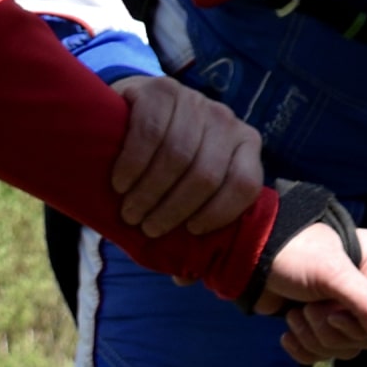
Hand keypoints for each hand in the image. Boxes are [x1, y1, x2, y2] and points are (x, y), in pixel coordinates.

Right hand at [107, 73, 262, 237]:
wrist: (134, 109)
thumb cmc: (166, 162)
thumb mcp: (188, 186)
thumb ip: (194, 222)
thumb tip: (184, 276)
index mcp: (246, 145)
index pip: (244, 185)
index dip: (218, 214)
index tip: (189, 232)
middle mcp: (226, 120)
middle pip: (205, 175)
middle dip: (173, 210)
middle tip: (147, 228)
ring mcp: (194, 101)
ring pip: (177, 156)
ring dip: (149, 193)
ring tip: (130, 213)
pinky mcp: (160, 89)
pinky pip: (149, 132)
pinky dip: (132, 165)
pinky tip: (120, 184)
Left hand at [259, 220, 366, 361]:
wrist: (248, 256)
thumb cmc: (293, 253)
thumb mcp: (332, 274)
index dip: (365, 323)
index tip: (334, 314)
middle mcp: (363, 288)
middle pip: (366, 336)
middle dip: (332, 330)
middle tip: (309, 308)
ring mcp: (340, 307)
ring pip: (343, 348)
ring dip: (314, 337)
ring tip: (295, 314)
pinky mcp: (316, 323)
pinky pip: (321, 353)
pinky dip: (303, 348)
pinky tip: (287, 335)